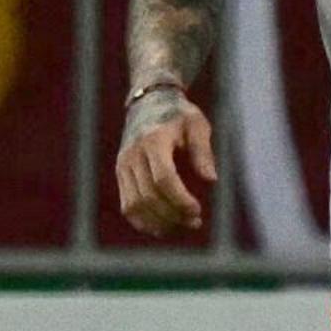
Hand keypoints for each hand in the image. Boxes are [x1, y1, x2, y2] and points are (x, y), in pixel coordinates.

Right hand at [113, 86, 215, 235]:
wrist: (149, 103)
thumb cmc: (179, 115)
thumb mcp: (197, 125)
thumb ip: (203, 152)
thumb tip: (211, 180)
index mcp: (154, 140)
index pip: (163, 178)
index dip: (180, 199)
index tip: (197, 210)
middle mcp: (133, 154)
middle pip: (148, 195)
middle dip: (172, 214)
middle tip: (196, 222)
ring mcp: (123, 165)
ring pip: (134, 204)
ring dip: (158, 221)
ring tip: (182, 226)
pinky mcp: (120, 174)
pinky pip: (127, 205)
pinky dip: (142, 221)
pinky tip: (163, 228)